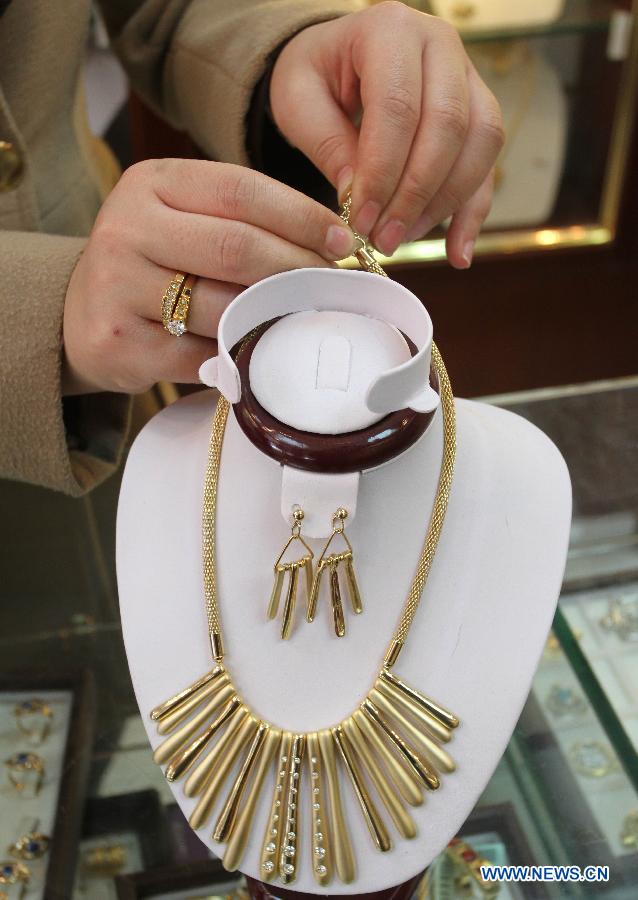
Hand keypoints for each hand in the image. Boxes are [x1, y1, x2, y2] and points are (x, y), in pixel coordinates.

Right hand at [62, 159, 354, 394]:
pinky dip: (238, 356)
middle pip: (237, 247)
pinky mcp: (120, 342)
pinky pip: (202, 355)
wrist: (81, 314)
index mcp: (151, 184)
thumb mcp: (184, 219)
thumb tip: (331, 246)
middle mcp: (127, 227)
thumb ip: (241, 220)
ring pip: (223, 306)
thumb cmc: (153, 263)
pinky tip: (257, 353)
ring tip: (303, 319)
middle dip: (298, 269)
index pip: (241, 190)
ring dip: (274, 316)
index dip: (302, 216)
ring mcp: (117, 287)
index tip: (344, 243)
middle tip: (334, 287)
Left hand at [269, 1, 503, 267]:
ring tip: (403, 239)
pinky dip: (472, 213)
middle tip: (382, 238)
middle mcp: (439, 45)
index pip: (398, 107)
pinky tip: (456, 253)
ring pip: (478, 145)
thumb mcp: (298, 101)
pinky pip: (488, 166)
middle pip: (447, 126)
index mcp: (389, 30)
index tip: (360, 219)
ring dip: (444, 204)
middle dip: (414, 194)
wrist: (337, 61)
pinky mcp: (479, 112)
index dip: (383, 171)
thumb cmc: (315, 76)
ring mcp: (468, 77)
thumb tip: (361, 195)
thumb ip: (327, 144)